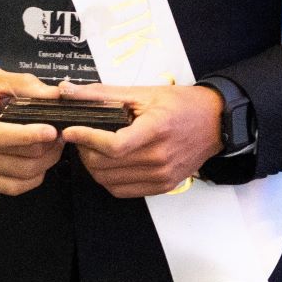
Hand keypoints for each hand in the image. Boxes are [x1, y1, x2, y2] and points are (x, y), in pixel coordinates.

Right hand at [0, 71, 66, 194]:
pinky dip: (33, 179)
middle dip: (49, 147)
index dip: (32, 135)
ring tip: (53, 147)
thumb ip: (23, 85)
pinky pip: (13, 188)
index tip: (53, 130)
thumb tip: (55, 95)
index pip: (3, 137)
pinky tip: (39, 164)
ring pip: (23, 175)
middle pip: (22, 158)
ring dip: (46, 163)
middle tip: (61, 134)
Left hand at [59, 81, 223, 197]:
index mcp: (156, 130)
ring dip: (94, 166)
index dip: (86, 139)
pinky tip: (108, 162)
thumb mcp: (142, 92)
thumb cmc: (181, 105)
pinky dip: (108, 179)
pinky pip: (123, 191)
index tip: (70, 131)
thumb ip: (102, 93)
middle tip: (80, 136)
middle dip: (85, 151)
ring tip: (93, 148)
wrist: (215, 122)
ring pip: (110, 181)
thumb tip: (67, 90)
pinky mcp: (163, 186)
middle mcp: (160, 158)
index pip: (113, 146)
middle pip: (107, 165)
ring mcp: (163, 175)